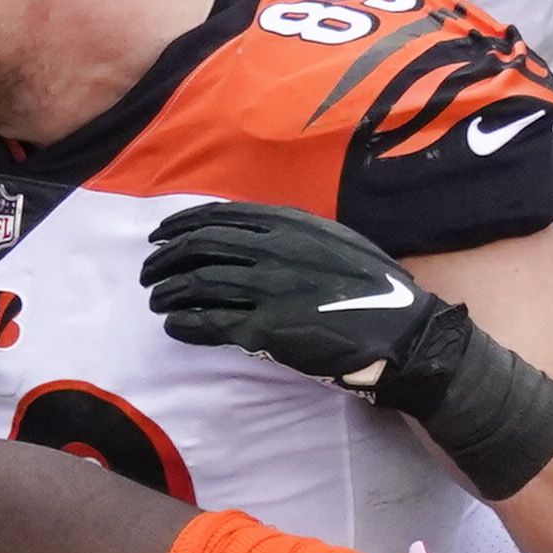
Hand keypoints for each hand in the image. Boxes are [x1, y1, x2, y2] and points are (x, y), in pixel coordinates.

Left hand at [140, 200, 449, 390]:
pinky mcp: (266, 331)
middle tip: (149, 271)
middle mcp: (273, 250)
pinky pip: (209, 323)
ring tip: (156, 300)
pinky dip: (184, 323)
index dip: (181, 225)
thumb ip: (298, 234)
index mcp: (290, 224)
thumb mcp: (339, 242)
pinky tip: (174, 326)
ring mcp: (267, 290)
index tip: (162, 235)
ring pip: (197, 284)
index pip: (219, 217)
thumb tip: (263, 235)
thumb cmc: (378, 290)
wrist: (403, 335)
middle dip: (164, 258)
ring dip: (167, 292)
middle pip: (199, 247)